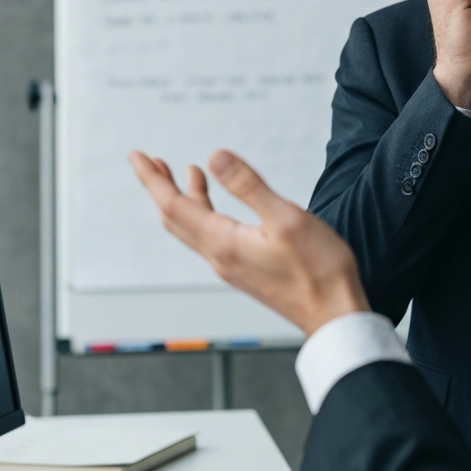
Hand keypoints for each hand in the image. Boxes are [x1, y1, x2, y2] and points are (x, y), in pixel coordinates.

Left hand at [129, 150, 368, 335]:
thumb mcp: (286, 218)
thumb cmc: (318, 270)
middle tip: (149, 161)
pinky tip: (219, 206)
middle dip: (160, 187)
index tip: (136, 156)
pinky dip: (205, 213)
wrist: (334, 314)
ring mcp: (231, 266)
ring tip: (185, 173)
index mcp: (223, 243)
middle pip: (175, 218)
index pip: (173, 205)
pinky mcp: (245, 270)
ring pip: (193, 228)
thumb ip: (249, 186)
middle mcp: (220, 257)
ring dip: (184, 199)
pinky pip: (211, 237)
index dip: (153, 179)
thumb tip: (215, 157)